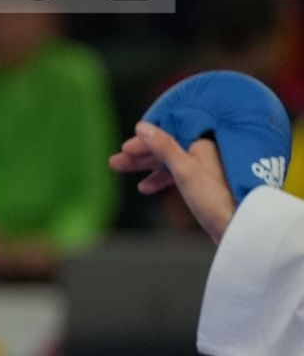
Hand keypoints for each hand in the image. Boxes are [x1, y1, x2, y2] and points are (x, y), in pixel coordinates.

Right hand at [109, 122, 236, 242]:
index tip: (124, 149)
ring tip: (127, 176)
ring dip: (148, 169)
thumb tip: (143, 127)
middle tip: (116, 163)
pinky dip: (162, 179)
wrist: (239, 228)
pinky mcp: (207, 184)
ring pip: (171, 163)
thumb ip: (164, 146)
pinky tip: (147, 188)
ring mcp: (208, 168)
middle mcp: (208, 151)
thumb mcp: (185, 171)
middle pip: (168, 148)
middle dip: (141, 157)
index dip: (144, 142)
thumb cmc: (216, 200)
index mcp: (206, 141)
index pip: (168, 134)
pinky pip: (179, 175)